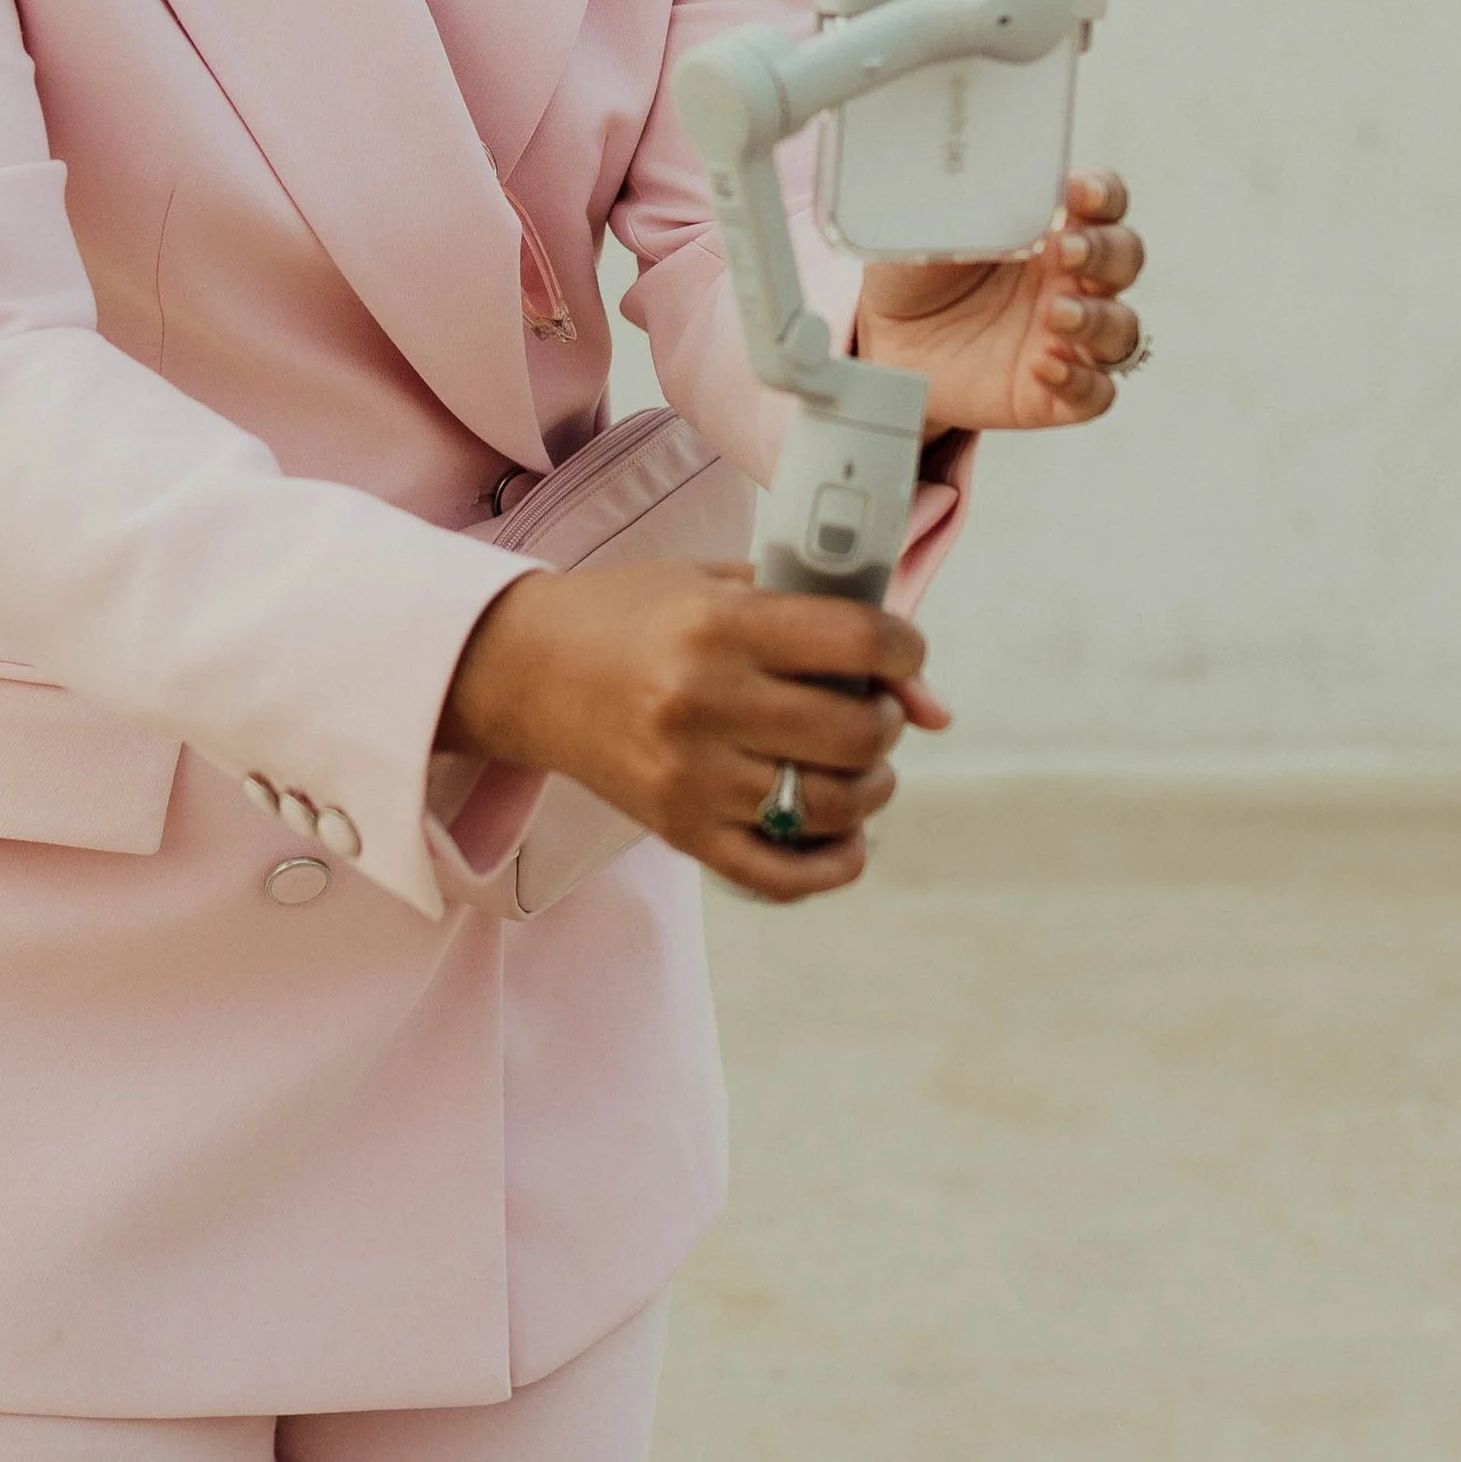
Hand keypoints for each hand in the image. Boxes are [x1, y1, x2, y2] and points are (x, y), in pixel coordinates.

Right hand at [438, 560, 949, 903]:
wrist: (527, 670)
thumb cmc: (633, 615)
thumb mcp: (719, 586)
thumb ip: (822, 625)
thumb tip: (933, 703)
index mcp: (719, 626)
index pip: (857, 641)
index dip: (904, 648)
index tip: (902, 651)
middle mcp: (706, 703)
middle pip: (855, 730)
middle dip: (888, 721)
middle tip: (873, 709)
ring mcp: (692, 778)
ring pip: (832, 805)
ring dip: (871, 787)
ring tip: (857, 764)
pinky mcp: (680, 834)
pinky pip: (784, 876)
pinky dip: (836, 862)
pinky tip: (844, 833)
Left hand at [856, 167, 1144, 435]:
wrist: (883, 339)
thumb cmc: (915, 272)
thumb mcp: (928, 231)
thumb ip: (964, 211)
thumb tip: (980, 185)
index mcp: (1050, 227)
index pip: (1103, 201)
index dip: (1103, 194)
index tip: (1079, 193)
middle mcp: (1069, 279)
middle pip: (1125, 257)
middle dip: (1105, 252)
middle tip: (1067, 250)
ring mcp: (1067, 336)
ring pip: (1122, 329)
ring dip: (1098, 319)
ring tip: (1055, 313)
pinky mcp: (1052, 392)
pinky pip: (1094, 392)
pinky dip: (1080, 381)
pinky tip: (1044, 366)